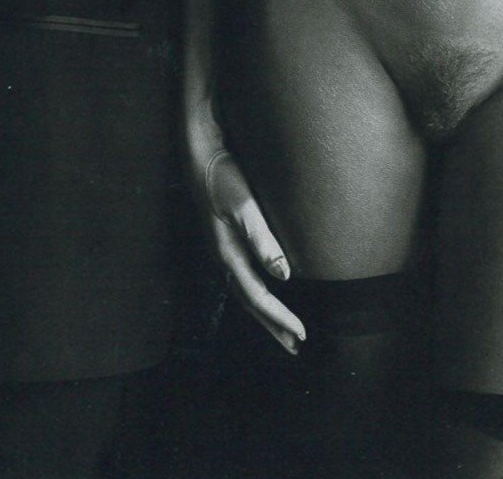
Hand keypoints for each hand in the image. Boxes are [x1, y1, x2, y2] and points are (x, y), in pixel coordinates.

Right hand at [191, 140, 305, 355]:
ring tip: (284, 330)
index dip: (279, 318)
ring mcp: (223, 249)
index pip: (257, 297)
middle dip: (272, 326)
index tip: (302, 335)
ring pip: (246, 292)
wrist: (200, 155)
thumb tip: (284, 275)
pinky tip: (268, 289)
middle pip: (250, 303)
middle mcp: (224, 258)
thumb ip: (262, 238)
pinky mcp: (227, 238)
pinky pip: (244, 277)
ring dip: (266, 313)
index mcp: (228, 255)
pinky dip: (257, 294)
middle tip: (295, 347)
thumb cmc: (222, 177)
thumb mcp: (243, 205)